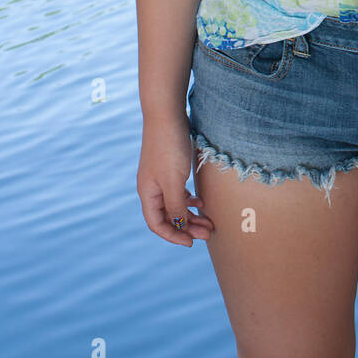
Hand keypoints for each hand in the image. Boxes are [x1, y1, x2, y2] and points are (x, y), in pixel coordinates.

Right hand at [137, 115, 214, 246]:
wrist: (167, 114)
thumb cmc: (169, 148)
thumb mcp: (174, 181)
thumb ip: (175, 206)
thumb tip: (179, 226)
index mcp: (148, 193)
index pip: (157, 224)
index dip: (174, 236)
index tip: (192, 243)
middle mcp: (152, 188)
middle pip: (168, 216)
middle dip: (188, 227)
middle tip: (208, 233)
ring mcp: (161, 177)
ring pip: (176, 204)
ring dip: (192, 214)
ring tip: (209, 221)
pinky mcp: (171, 167)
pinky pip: (179, 191)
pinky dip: (190, 199)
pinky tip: (202, 201)